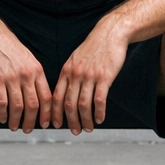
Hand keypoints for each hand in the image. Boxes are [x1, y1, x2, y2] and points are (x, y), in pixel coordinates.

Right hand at [0, 20, 52, 131]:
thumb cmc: (10, 48)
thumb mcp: (29, 60)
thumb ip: (35, 77)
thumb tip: (42, 97)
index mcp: (37, 70)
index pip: (47, 97)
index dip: (48, 113)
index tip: (46, 124)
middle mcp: (27, 75)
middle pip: (34, 105)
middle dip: (32, 121)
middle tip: (28, 129)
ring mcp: (11, 77)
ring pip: (18, 106)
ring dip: (16, 120)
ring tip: (14, 127)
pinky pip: (2, 102)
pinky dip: (2, 113)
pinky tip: (2, 118)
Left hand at [52, 19, 129, 133]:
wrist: (109, 33)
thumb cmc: (94, 47)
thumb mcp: (75, 58)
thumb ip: (70, 74)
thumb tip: (65, 91)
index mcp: (66, 71)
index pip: (56, 96)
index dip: (54, 113)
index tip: (55, 124)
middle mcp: (76, 74)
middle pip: (69, 103)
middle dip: (71, 121)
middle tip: (74, 131)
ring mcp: (89, 76)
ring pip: (84, 104)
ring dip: (85, 120)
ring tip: (88, 128)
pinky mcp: (104, 77)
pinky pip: (99, 99)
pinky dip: (99, 112)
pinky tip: (100, 119)